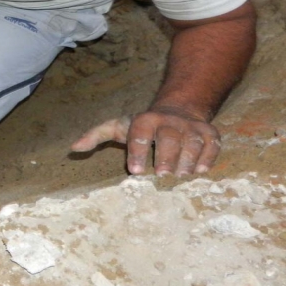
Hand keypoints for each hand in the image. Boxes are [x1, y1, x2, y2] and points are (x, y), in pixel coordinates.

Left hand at [71, 110, 220, 176]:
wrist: (178, 110)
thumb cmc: (143, 126)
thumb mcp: (119, 126)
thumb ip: (96, 135)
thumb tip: (73, 149)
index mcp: (145, 121)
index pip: (140, 134)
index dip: (137, 151)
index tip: (134, 171)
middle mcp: (169, 122)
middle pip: (169, 138)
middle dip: (166, 155)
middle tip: (162, 174)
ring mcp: (191, 127)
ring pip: (192, 141)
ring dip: (188, 159)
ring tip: (182, 176)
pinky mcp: (209, 132)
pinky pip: (212, 144)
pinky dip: (208, 157)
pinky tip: (200, 170)